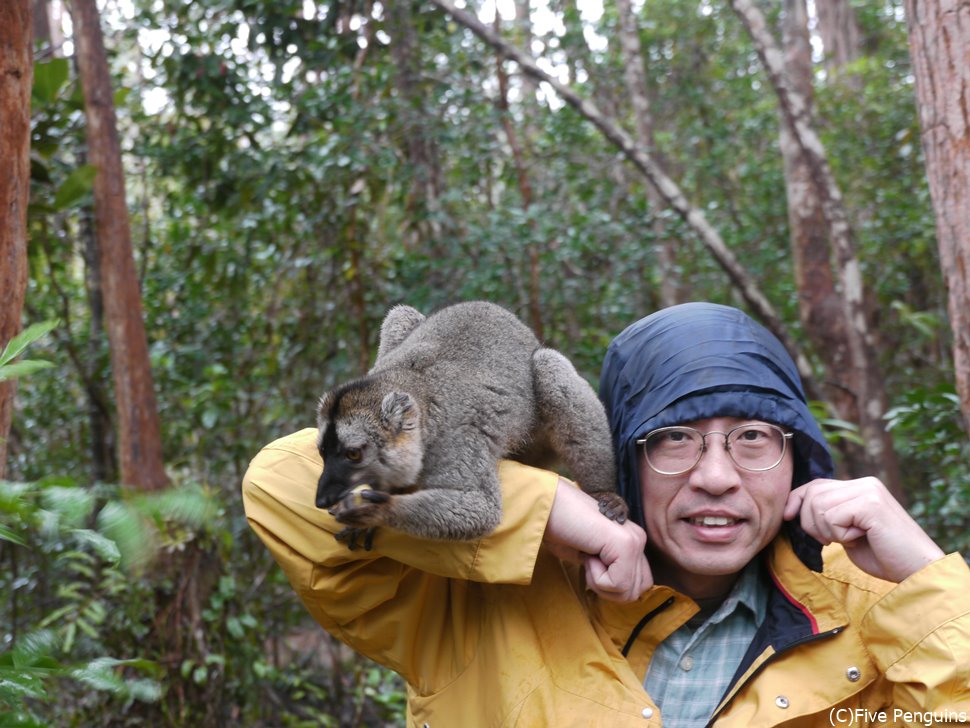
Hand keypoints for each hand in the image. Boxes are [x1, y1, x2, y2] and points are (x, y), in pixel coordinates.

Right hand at [544, 479, 652, 601]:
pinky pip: (618, 584)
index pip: (638, 585)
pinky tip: (587, 554)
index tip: (590, 563)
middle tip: (588, 564)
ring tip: (588, 558)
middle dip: (608, 590)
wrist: (547, 505)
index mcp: (631, 541)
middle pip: (636, 592)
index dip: (610, 586)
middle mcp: (638, 540)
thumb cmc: (560, 528)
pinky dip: (597, 577)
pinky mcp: (626, 544)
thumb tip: (618, 593)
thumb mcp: (588, 557)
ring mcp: (634, 541)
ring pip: (628, 592)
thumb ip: (608, 570)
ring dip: (601, 583)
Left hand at [784, 477, 943, 582]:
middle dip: (811, 522)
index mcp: (860, 486)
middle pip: (812, 494)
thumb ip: (830, 514)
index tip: (786, 516)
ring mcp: (868, 491)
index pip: (815, 485)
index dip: (796, 499)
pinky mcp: (870, 504)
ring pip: (818, 507)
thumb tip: (795, 507)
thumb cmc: (883, 554)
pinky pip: (831, 518)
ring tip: (850, 538)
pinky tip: (860, 538)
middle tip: (832, 540)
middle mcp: (864, 483)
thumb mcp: (848, 530)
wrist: (917, 570)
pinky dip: (839, 535)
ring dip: (826, 531)